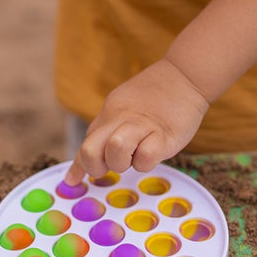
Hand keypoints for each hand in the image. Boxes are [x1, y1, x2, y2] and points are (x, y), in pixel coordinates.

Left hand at [64, 58, 208, 184]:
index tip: (72, 181)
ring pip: (115, 148)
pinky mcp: (163, 135)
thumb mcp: (125, 109)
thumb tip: (92, 155)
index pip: (86, 144)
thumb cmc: (157, 97)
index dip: (78, 166)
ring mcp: (141, 127)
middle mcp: (119, 120)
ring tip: (136, 154)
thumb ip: (109, 130)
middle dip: (96, 166)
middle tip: (113, 165)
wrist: (185, 75)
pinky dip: (147, 162)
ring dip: (122, 162)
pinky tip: (155, 151)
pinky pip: (145, 157)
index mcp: (108, 116)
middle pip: (90, 149)